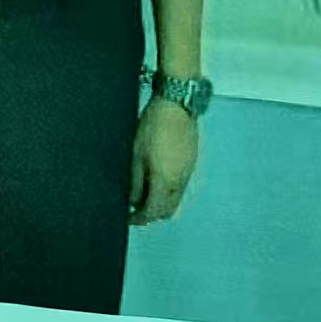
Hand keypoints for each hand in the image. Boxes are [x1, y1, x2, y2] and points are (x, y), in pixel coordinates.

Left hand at [129, 96, 197, 225]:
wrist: (176, 103)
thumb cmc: (152, 126)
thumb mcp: (136, 154)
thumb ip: (134, 182)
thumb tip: (132, 201)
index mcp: (165, 180)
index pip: (152, 212)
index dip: (139, 218)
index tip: (128, 217)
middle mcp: (180, 180)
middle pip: (167, 210)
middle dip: (151, 214)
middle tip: (136, 208)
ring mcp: (189, 170)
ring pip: (176, 198)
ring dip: (161, 202)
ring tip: (145, 192)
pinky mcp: (192, 160)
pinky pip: (181, 185)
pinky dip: (169, 190)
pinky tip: (158, 177)